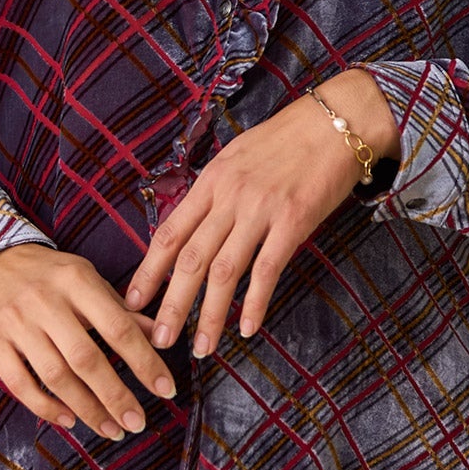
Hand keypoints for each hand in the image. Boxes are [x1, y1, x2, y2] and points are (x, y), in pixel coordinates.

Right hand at [0, 244, 177, 440]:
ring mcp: (15, 322)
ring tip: (111, 428)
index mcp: (76, 280)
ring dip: (87, 409)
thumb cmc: (48, 275)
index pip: (118, 327)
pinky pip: (21, 384)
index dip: (145, 362)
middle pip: (86, 358)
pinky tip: (70, 420)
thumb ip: (120, 310)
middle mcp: (45, 301)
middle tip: (137, 422)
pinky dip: (47, 407)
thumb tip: (160, 336)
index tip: (166, 389)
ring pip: (55, 376)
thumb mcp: (87, 279)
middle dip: (116, 396)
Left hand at [122, 71, 396, 357]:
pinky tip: (246, 329)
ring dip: (209, 315)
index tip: (133, 301)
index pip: (169, 232)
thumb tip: (196, 226)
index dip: (149, 271)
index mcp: (211, 180)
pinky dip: (254, 303)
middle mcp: (229, 196)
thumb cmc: (288, 138)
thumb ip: (217, 191)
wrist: (335, 121)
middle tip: (159, 341)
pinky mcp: (293, 221)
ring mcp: (260, 209)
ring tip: (201, 348)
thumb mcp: (239, 156)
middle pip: (190, 259)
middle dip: (171, 305)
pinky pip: (267, 270)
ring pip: (223, 272)